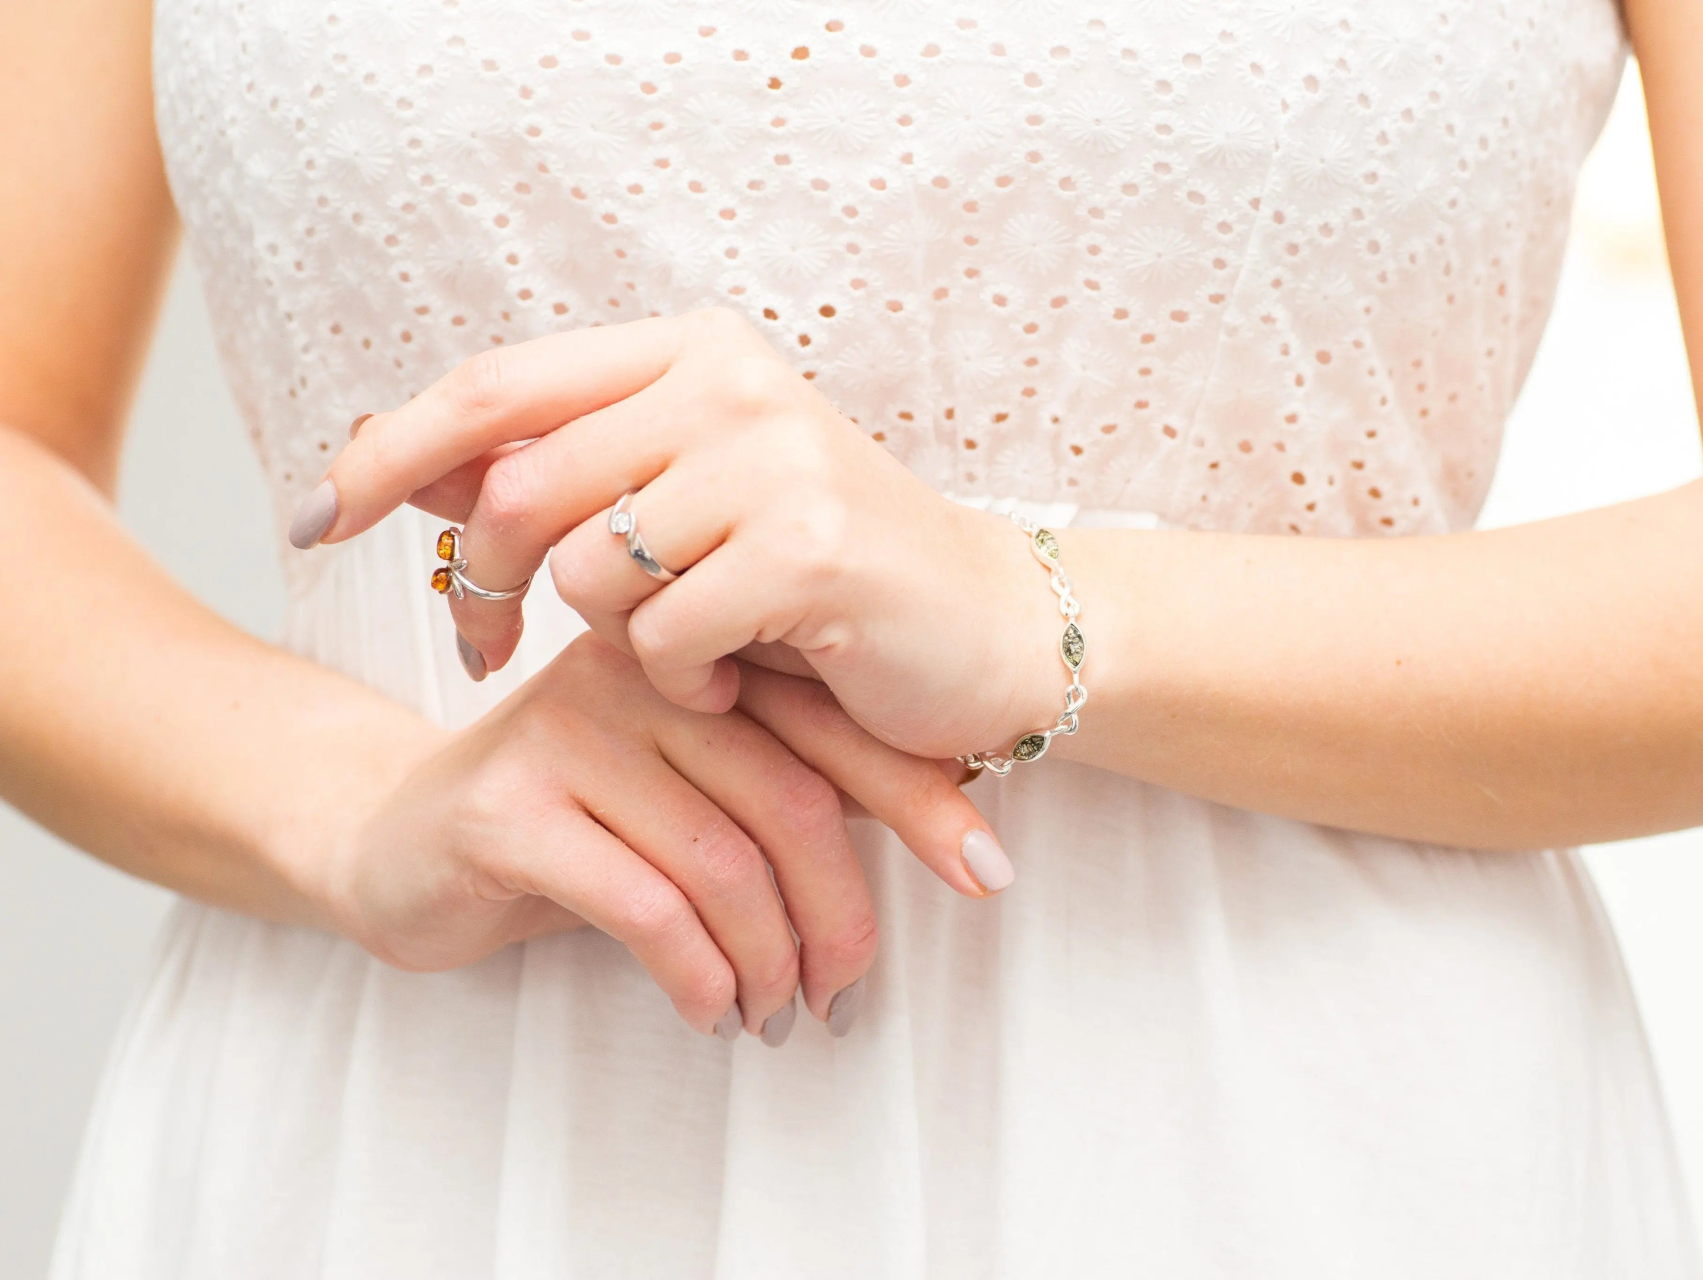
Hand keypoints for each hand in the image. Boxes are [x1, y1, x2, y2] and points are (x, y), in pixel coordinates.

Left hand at [307, 308, 1063, 760]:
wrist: (989, 627)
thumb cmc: (824, 577)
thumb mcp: (684, 509)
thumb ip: (561, 476)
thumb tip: (402, 464)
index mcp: (688, 352)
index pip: (494, 386)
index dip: (388, 453)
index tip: (315, 520)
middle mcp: (728, 382)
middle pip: (518, 487)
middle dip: (482, 586)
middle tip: (490, 647)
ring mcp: (774, 458)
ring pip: (586, 569)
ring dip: (609, 641)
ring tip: (679, 653)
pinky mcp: (809, 546)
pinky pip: (663, 634)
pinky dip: (679, 679)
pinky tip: (734, 676)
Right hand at [327, 632, 1002, 1038]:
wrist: (395, 837)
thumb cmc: (574, 821)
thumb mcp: (689, 792)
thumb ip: (787, 786)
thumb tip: (946, 836)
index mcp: (696, 656)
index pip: (835, 722)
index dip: (923, 800)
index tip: (989, 873)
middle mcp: (636, 674)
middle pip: (789, 798)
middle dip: (842, 912)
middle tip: (848, 992)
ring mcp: (566, 731)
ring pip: (721, 860)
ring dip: (770, 959)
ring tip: (777, 1014)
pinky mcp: (507, 808)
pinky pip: (641, 903)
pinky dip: (696, 972)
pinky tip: (709, 1009)